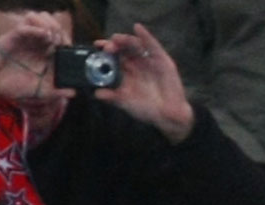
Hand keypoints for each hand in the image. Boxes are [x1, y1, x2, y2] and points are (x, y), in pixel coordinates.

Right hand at [0, 12, 73, 140]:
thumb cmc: (18, 87)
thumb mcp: (42, 92)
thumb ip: (57, 92)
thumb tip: (74, 93)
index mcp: (47, 55)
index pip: (60, 39)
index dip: (66, 39)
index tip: (69, 46)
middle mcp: (38, 45)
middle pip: (52, 27)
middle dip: (58, 31)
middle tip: (60, 41)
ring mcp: (26, 40)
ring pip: (38, 21)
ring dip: (47, 25)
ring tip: (51, 37)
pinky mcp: (13, 38)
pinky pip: (24, 27)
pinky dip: (35, 28)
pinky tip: (43, 34)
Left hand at [96, 24, 192, 142]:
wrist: (168, 116)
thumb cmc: (147, 109)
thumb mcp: (126, 103)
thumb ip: (112, 97)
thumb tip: (96, 93)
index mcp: (124, 72)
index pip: (112, 57)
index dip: (103, 51)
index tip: (96, 48)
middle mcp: (135, 64)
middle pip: (122, 48)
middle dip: (113, 44)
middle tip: (106, 46)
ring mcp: (148, 61)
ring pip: (135, 45)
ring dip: (125, 39)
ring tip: (117, 38)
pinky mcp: (162, 60)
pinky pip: (153, 46)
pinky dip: (146, 36)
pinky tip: (138, 28)